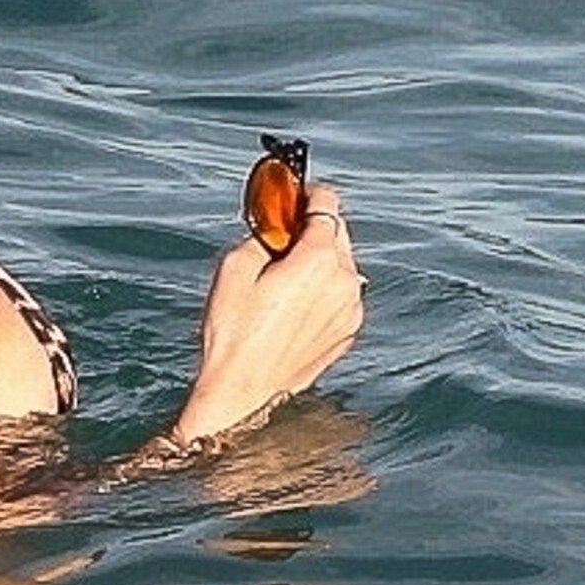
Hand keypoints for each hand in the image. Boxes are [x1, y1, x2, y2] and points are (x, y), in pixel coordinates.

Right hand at [172, 184, 363, 445]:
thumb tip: (275, 223)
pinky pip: (341, 294)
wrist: (244, 391)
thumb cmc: (234, 333)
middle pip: (338, 231)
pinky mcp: (348, 331)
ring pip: (342, 264)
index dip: (306, 194)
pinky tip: (293, 303)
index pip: (328, 202)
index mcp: (318, 260)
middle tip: (279, 237)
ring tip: (283, 276)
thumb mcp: (234, 267)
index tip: (290, 197)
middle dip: (312, 227)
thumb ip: (262, 233)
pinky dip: (324, 288)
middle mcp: (345, 281)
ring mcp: (351, 309)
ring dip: (319, 259)